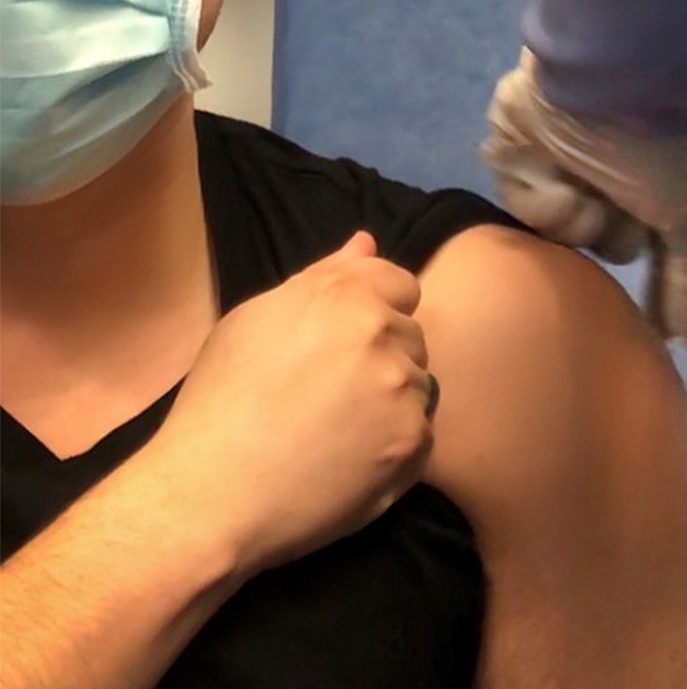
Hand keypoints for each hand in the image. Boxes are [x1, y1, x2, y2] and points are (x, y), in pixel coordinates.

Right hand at [147, 232, 434, 574]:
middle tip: (332, 392)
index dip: (374, 311)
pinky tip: (352, 461)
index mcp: (347, 295)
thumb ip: (322, 276)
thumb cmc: (221, 399)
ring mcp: (404, 391)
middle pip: (411, 335)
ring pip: (420, 385)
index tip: (341, 344)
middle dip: (383, 355)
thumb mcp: (255, 318)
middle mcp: (384, 334)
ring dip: (394, 401)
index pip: (401, 284)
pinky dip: (396, 446)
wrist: (212, 493)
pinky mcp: (412, 445)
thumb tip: (366, 243)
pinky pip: (423, 434)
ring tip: (339, 430)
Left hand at [482, 48, 686, 345]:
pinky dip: (546, 195)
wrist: (603, 72)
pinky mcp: (518, 156)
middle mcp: (616, 175)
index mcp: (662, 182)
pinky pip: (528, 206)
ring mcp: (564, 165)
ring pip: (570, 233)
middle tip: (625, 209)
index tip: (665, 334)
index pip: (668, 253)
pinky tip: (557, 167)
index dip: (667, 293)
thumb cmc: (658, 144)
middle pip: (615, 245)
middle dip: (618, 232)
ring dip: (584, 214)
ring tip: (593, 177)